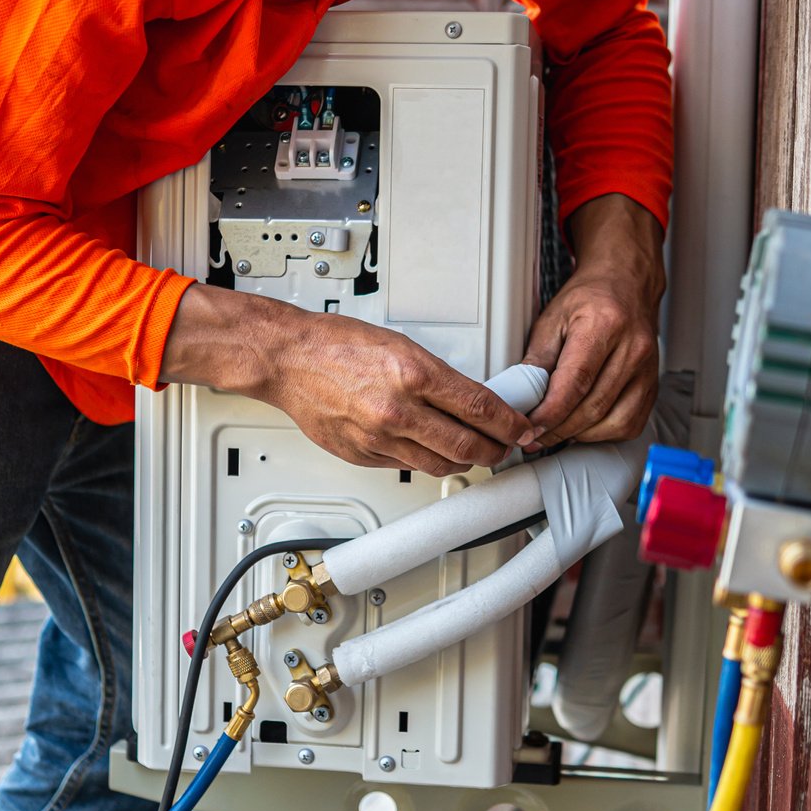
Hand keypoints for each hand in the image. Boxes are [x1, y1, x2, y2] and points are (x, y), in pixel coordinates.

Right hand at [160, 285, 531, 475]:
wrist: (288, 359)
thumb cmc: (336, 344)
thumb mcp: (399, 345)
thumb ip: (436, 377)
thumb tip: (468, 400)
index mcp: (414, 374)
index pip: (481, 408)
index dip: (511, 424)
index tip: (522, 428)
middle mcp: (398, 409)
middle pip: (467, 444)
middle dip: (495, 450)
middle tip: (505, 447)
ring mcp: (378, 437)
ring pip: (439, 463)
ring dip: (463, 461)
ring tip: (472, 453)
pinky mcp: (362, 454)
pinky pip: (406, 467)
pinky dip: (424, 461)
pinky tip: (430, 452)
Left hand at [520, 194, 664, 448]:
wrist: (626, 283)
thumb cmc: (589, 298)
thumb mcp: (552, 318)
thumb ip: (537, 359)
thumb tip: (520, 396)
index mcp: (604, 325)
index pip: (575, 383)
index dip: (550, 414)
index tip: (529, 428)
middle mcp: (633, 348)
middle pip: (593, 407)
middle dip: (558, 429)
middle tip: (533, 436)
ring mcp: (648, 368)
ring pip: (614, 421)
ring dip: (580, 434)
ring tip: (556, 431)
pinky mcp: (653, 384)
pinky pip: (631, 423)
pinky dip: (603, 433)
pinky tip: (584, 426)